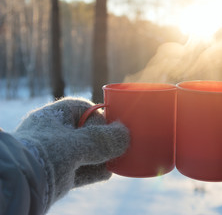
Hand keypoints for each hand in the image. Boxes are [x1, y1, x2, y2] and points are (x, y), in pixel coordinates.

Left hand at [13, 97, 128, 211]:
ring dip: (103, 156)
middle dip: (105, 139)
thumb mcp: (77, 144)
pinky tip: (108, 172)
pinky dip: (96, 170)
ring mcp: (58, 155)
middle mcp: (55, 134)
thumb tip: (126, 135)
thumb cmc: (44, 155)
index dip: (101, 115)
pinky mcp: (60, 174)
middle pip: (88, 132)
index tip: (115, 124)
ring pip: (87, 152)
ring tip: (119, 158)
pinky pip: (83, 169)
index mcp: (54, 117)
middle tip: (121, 143)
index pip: (83, 109)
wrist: (21, 186)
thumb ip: (103, 140)